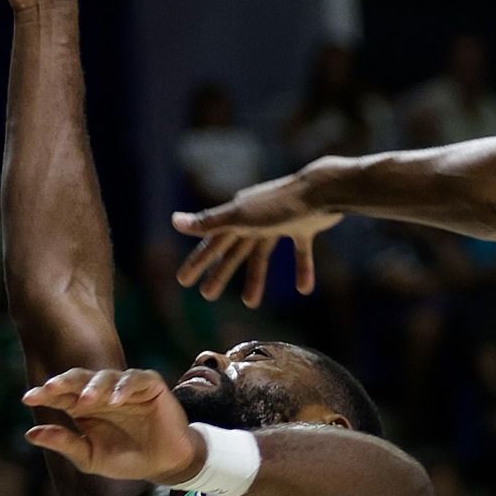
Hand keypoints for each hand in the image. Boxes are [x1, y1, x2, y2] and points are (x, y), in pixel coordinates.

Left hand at [21, 367, 201, 483]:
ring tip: (85, 401)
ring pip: (105, 377)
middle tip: (50, 388)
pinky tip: (116, 400)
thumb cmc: (126, 459)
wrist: (165, 465)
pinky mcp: (150, 385)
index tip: (28, 398)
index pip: (60, 395)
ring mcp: (126, 386)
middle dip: (64, 382)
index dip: (45, 394)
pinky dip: (124, 388)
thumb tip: (30, 434)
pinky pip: (135, 380)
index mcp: (84, 407)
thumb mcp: (91, 457)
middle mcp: (102, 392)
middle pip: (79, 379)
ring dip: (94, 387)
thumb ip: (65, 444)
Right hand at [173, 177, 344, 305]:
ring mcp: (280, 221)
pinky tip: (304, 289)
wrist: (322, 191)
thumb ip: (209, 222)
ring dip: (255, 278)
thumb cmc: (280, 204)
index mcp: (239, 215)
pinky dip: (301, 269)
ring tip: (250, 303)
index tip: (184, 281)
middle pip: (234, 250)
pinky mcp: (305, 225)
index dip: (198, 261)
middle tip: (206, 296)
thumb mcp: (241, 217)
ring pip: (262, 254)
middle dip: (220, 272)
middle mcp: (256, 218)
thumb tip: (173, 221)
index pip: (212, 242)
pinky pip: (299, 251)